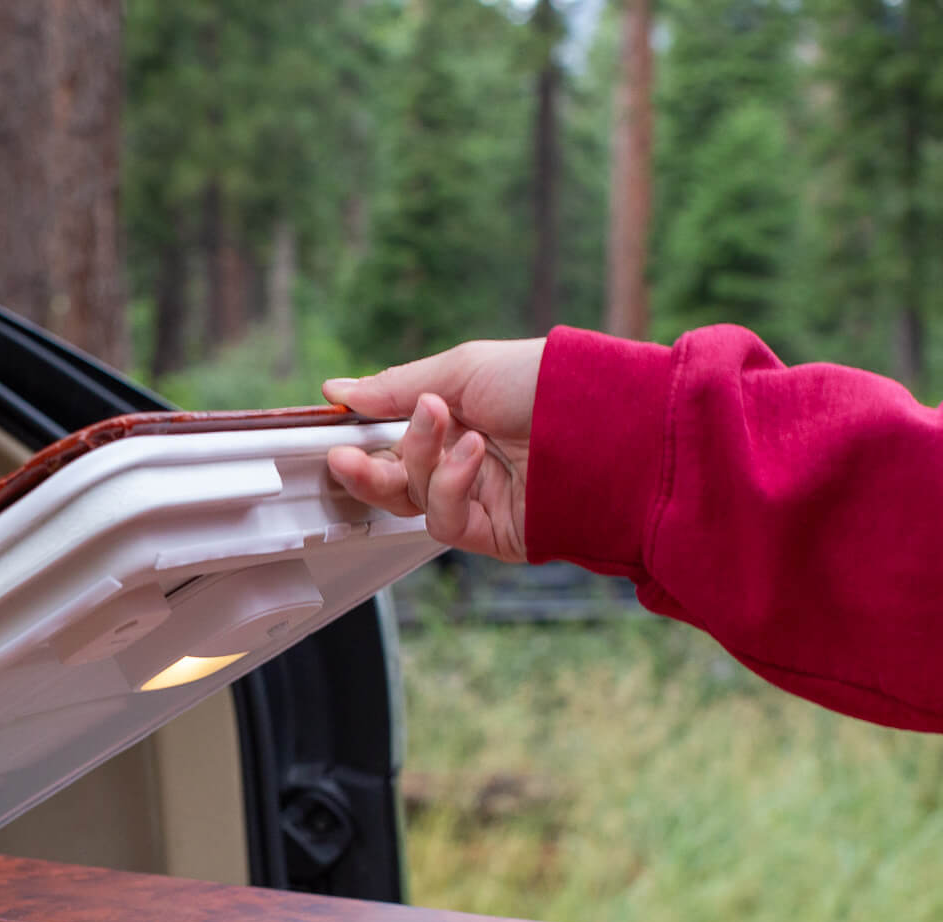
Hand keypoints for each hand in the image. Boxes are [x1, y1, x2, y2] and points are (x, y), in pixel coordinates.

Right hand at [322, 338, 544, 562]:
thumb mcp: (463, 369)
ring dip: (415, 462)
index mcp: (454, 416)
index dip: (359, 437)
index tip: (333, 428)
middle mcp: (462, 458)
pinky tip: (471, 455)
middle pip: (389, 479)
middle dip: (365, 468)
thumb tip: (339, 392)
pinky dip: (449, 485)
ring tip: (440, 425)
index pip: (388, 436)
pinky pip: (445, 520)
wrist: (609, 426)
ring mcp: (477, 496)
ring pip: (410, 501)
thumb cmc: (549, 384)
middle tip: (345, 454)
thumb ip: (395, 387)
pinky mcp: (493, 532)